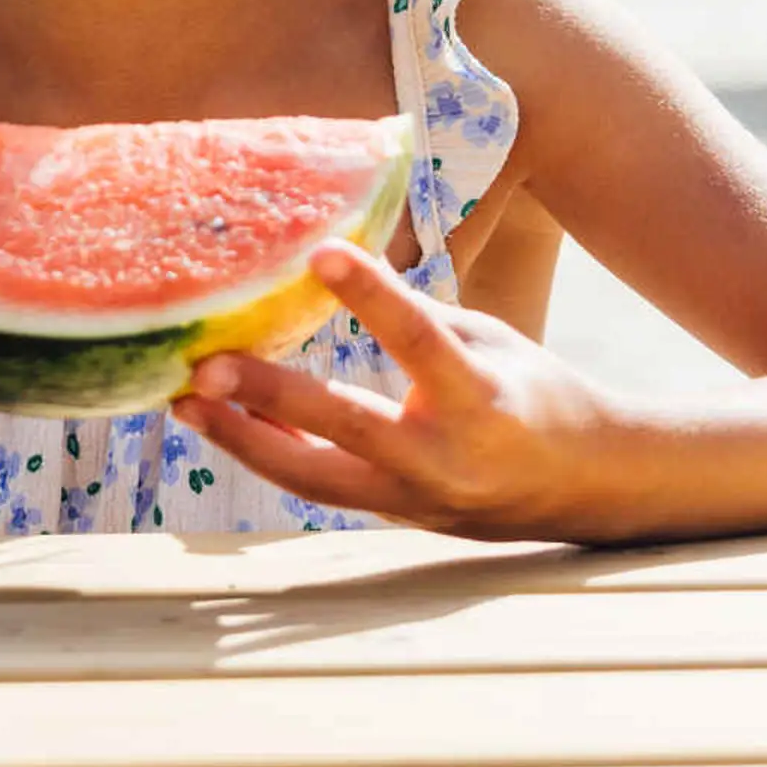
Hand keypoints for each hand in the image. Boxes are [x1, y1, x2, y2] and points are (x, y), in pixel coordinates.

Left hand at [172, 244, 636, 541]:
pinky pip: (321, 489)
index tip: (320, 251)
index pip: (419, 338)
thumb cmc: (534, 393)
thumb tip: (338, 266)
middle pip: (345, 428)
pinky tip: (226, 426)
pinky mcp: (394, 515)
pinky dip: (273, 457)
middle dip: (267, 401)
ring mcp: (416, 497)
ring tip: (186, 404)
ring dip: (244, 441)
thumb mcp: (489, 340)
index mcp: (480, 396)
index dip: (371, 295)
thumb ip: (415, 315)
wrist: (581, 487)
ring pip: (315, 479)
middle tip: (202, 369)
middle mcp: (444, 457)